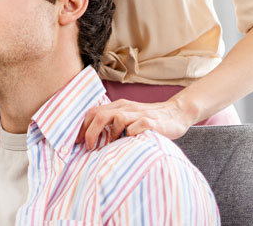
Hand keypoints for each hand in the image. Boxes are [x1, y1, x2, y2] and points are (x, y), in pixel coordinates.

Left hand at [76, 99, 192, 148]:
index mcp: (118, 106)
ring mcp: (139, 114)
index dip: (82, 127)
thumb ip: (112, 122)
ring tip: (115, 144)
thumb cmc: (148, 119)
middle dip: (90, 132)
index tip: (77, 142)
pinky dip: (131, 135)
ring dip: (112, 134)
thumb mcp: (128, 117)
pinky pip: (136, 127)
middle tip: (89, 147)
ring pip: (117, 118)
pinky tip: (133, 140)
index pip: (93, 112)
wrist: (175, 113)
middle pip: (100, 115)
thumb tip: (91, 138)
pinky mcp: (151, 122)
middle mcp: (126, 107)